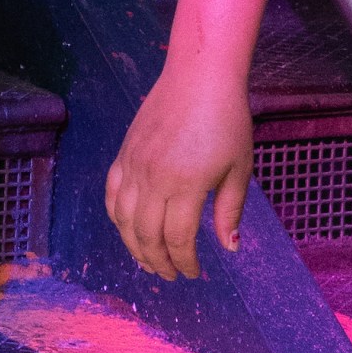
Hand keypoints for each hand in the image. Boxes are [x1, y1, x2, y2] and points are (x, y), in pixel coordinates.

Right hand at [105, 59, 253, 279]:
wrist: (199, 77)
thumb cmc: (228, 121)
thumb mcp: (240, 169)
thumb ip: (230, 211)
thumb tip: (229, 248)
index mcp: (186, 185)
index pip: (178, 239)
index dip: (185, 262)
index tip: (194, 273)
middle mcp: (153, 178)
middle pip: (146, 234)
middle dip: (158, 261)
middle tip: (171, 275)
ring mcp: (134, 165)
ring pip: (123, 218)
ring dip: (134, 245)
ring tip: (148, 259)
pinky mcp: (124, 153)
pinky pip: (111, 192)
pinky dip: (116, 216)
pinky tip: (126, 227)